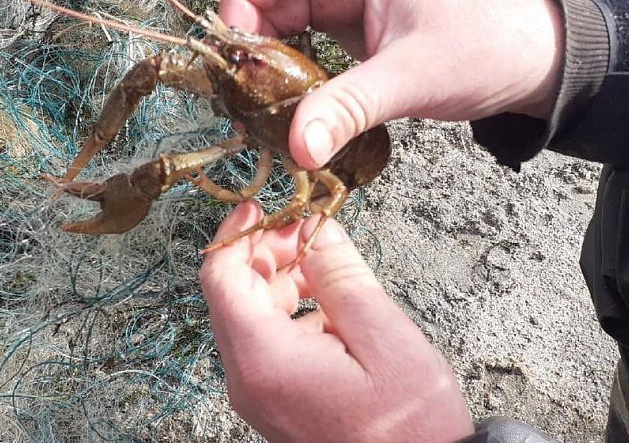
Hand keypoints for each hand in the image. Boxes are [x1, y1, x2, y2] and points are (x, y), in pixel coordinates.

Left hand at [200, 202, 473, 441]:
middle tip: (307, 229)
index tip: (261, 206)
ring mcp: (257, 392)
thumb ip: (341, 274)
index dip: (236, 234)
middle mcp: (247, 378)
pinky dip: (288, 309)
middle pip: (232, 293)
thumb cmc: (408, 424)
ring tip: (325, 264)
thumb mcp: (382, 334)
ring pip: (249, 314)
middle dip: (264, 252)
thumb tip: (315, 227)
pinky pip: (265, 340)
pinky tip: (328, 302)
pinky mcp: (273, 398)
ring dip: (279, 278)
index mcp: (264, 358)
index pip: (220, 278)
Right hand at [219, 0, 563, 168]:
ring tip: (261, 106)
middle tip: (243, 95)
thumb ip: (349, 108)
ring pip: (282, 22)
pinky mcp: (355, 32)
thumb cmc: (486, 46)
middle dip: (250, 42)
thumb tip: (298, 147)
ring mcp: (349, 1)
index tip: (235, 56)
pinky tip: (290, 104)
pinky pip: (304, 45)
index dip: (240, 0)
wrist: (534, 61)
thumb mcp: (411, 77)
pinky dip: (291, 73)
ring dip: (268, 62)